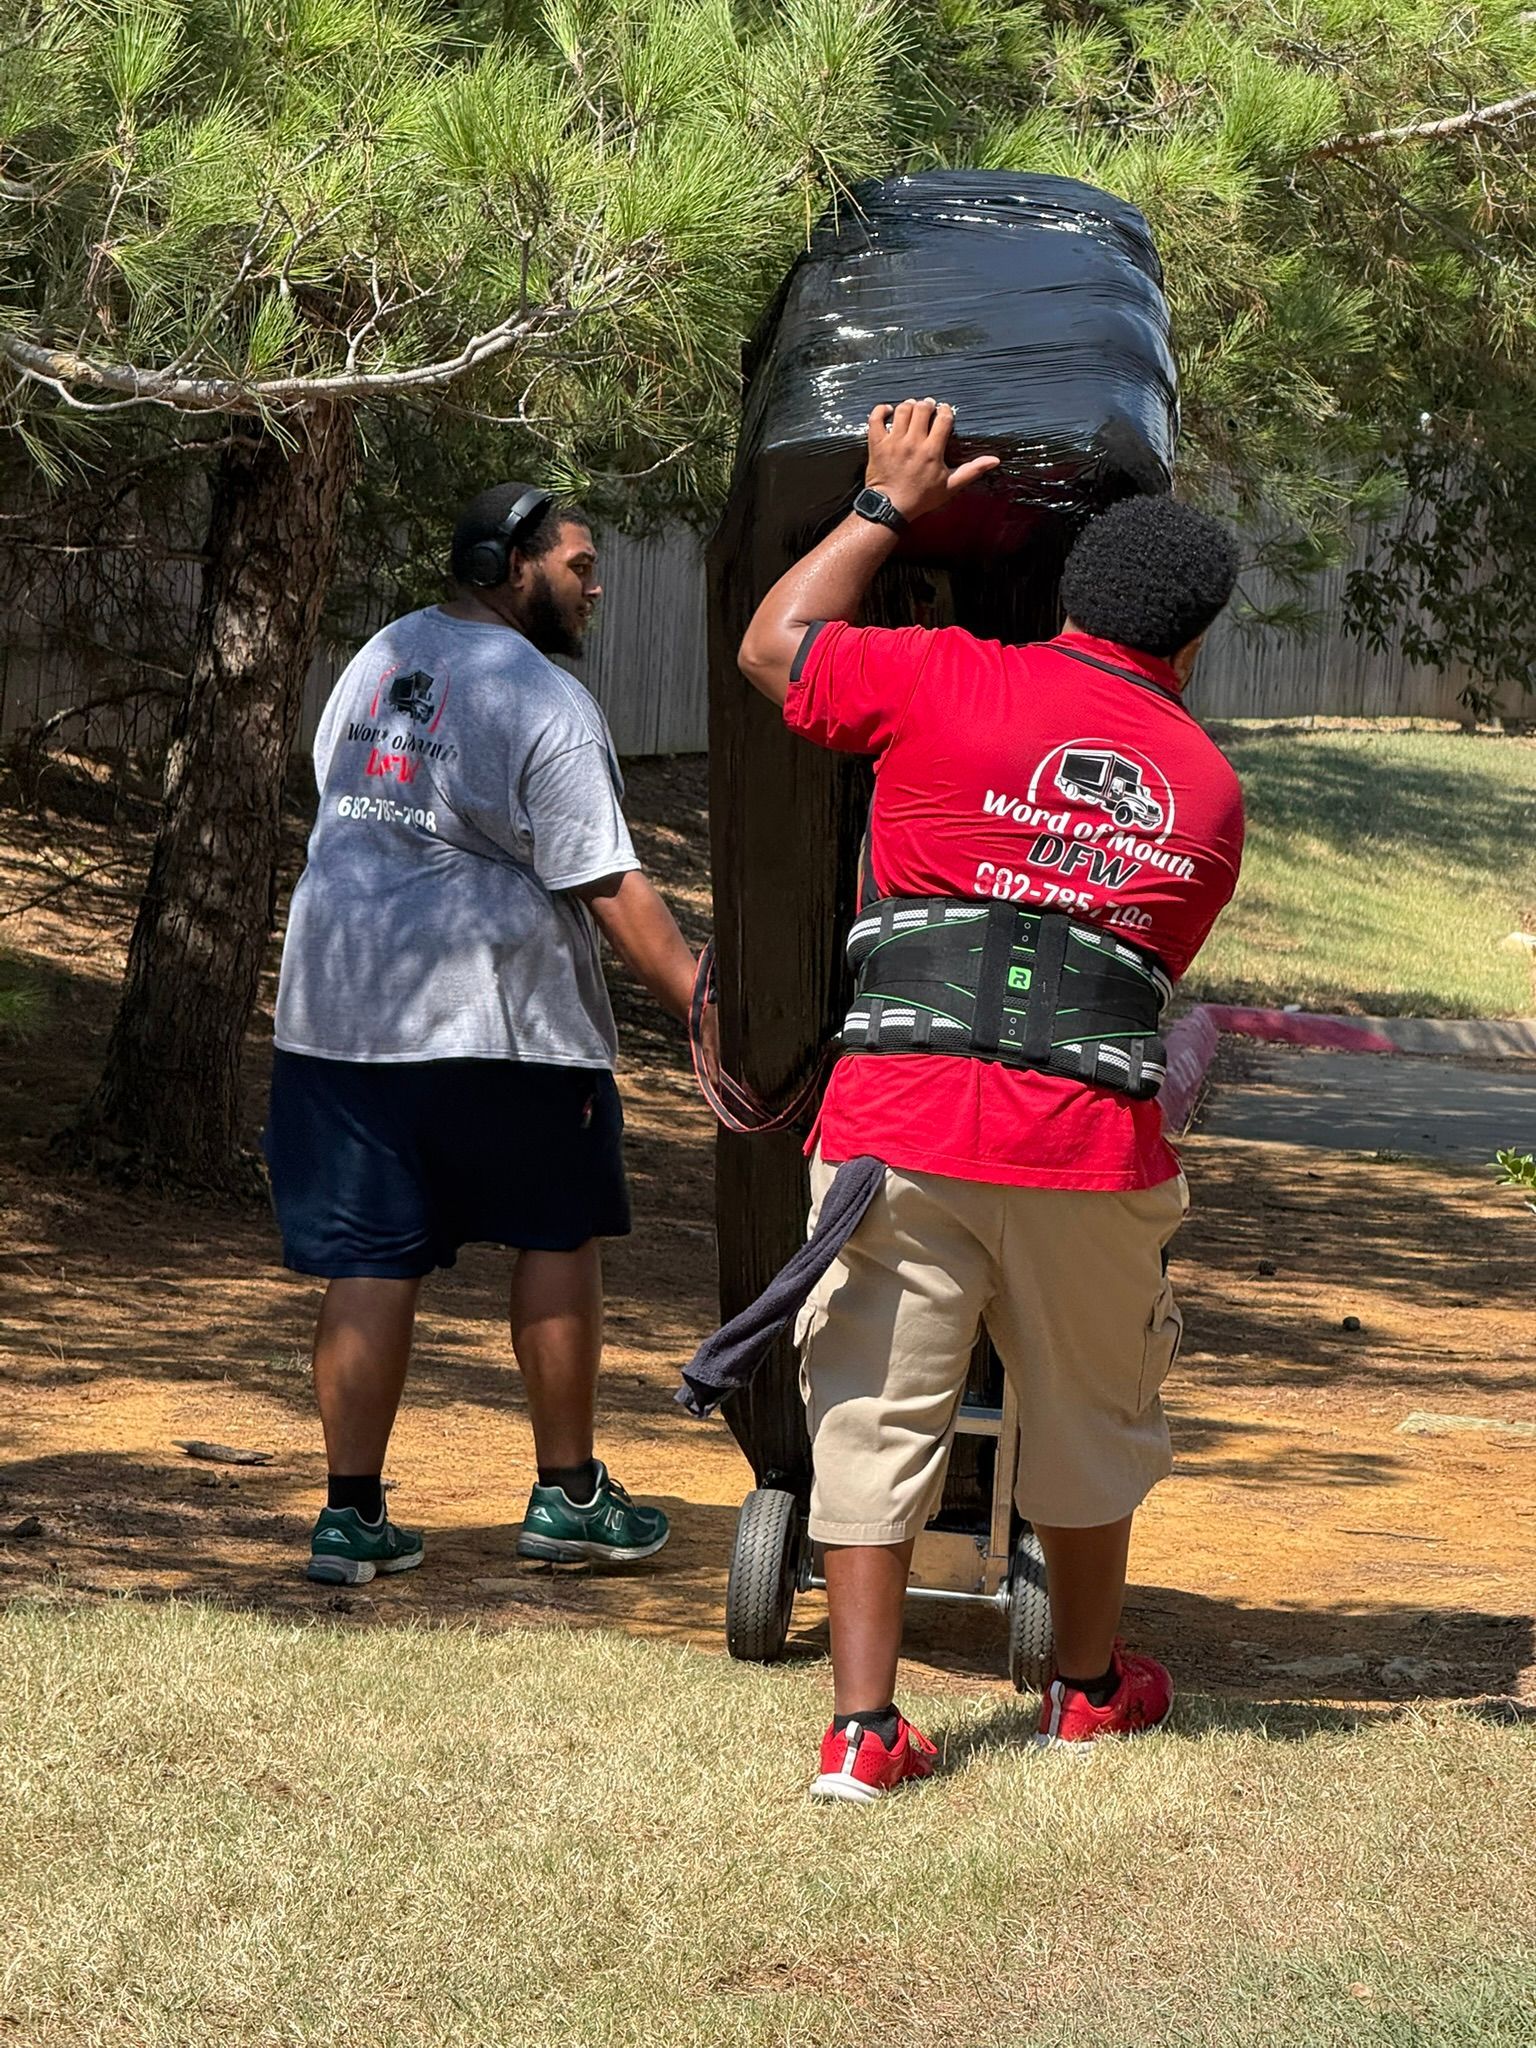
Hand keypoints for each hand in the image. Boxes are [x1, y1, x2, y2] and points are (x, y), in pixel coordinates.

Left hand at [863, 398, 999, 522]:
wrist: (890, 508)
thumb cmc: (921, 498)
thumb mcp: (950, 486)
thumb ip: (972, 470)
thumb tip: (994, 460)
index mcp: (932, 451)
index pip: (943, 419)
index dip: (946, 411)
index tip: (945, 412)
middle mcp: (913, 442)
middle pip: (922, 409)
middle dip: (928, 405)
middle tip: (928, 408)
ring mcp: (893, 441)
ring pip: (902, 410)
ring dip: (908, 405)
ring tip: (912, 407)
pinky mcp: (877, 443)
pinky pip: (875, 418)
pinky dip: (881, 410)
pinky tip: (888, 410)